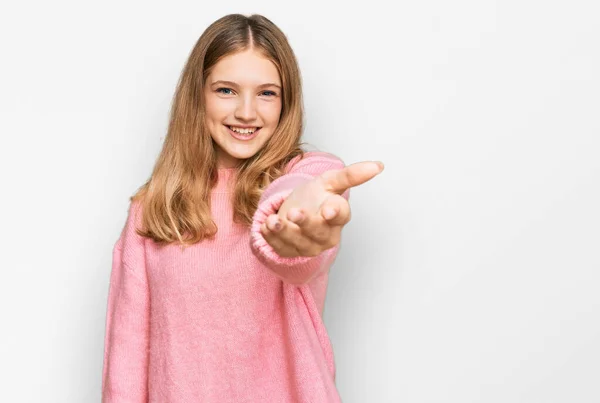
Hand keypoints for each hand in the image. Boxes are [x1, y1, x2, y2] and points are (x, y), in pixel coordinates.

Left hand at [260, 161, 383, 257]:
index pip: (340, 216)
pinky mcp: (290, 252)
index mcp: (338, 216)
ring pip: (297, 242)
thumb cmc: (315, 196)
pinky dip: (271, 238)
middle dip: (305, 223)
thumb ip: (350, 175)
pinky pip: (280, 247)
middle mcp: (326, 235)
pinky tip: (265, 226)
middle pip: (317, 232)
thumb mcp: (330, 181)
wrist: (295, 209)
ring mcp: (308, 246)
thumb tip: (377, 165)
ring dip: (284, 232)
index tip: (329, 209)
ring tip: (273, 220)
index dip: (335, 213)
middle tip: (295, 212)